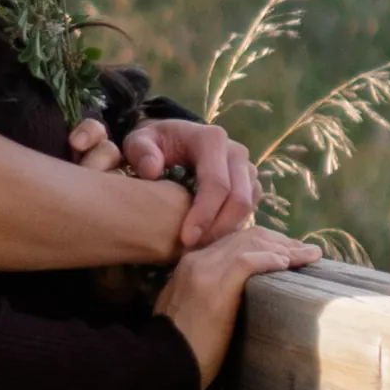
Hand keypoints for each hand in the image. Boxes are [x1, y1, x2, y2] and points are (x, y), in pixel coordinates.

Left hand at [124, 110, 261, 250]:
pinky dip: (230, 229)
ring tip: (198, 249)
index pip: (216, 183)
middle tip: (192, 250)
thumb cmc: (155, 144)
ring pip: (247, 208)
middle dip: (217, 230)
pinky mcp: (249, 185)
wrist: (172, 140)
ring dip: (225, 232)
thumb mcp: (139, 141)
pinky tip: (207, 241)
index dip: (204, 214)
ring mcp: (246, 170)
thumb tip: (152, 171)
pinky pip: (248, 212)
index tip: (185, 239)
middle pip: (239, 200)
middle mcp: (236, 153)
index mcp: (212, 139)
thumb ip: (142, 152)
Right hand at [153, 211, 325, 381]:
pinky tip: (289, 263)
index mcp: (190, 264)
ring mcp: (205, 271)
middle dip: (281, 241)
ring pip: (252, 245)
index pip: (233, 241)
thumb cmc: (178, 347)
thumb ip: (205, 292)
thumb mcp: (187, 309)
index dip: (265, 242)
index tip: (287, 251)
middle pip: (246, 237)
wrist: (163, 363)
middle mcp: (197, 260)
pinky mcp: (216, 286)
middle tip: (306, 251)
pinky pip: (249, 262)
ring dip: (286, 249)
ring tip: (309, 255)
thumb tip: (236, 296)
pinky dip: (273, 259)